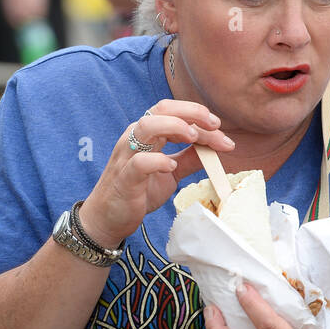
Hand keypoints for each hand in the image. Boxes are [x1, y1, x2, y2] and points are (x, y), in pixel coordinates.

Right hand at [78, 99, 233, 248]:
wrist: (108, 218)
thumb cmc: (139, 190)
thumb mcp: (171, 172)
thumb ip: (190, 158)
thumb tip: (216, 148)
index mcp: (147, 134)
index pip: (173, 111)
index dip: (198, 115)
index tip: (220, 128)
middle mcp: (135, 138)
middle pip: (161, 110)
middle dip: (191, 112)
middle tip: (215, 125)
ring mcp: (127, 156)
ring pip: (146, 126)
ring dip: (174, 127)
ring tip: (194, 137)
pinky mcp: (124, 179)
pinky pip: (139, 163)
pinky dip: (158, 161)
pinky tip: (172, 166)